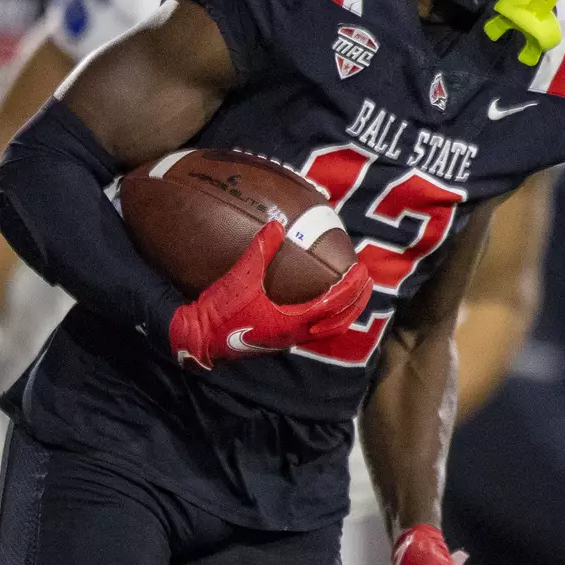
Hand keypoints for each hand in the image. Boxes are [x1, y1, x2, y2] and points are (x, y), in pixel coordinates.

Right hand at [168, 220, 372, 369]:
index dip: (351, 288)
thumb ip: (260, 250)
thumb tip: (276, 224)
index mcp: (292, 320)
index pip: (333, 304)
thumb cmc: (220, 311)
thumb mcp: (241, 277)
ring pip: (326, 331)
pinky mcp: (275, 340)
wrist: (198, 339)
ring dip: (343, 313)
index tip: (362, 271)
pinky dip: (324, 318)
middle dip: (356, 303)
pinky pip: (311, 331)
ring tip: (350, 295)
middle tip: (366, 283)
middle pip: (338, 323)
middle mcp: (294, 334)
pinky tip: (319, 305)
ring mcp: (285, 340)